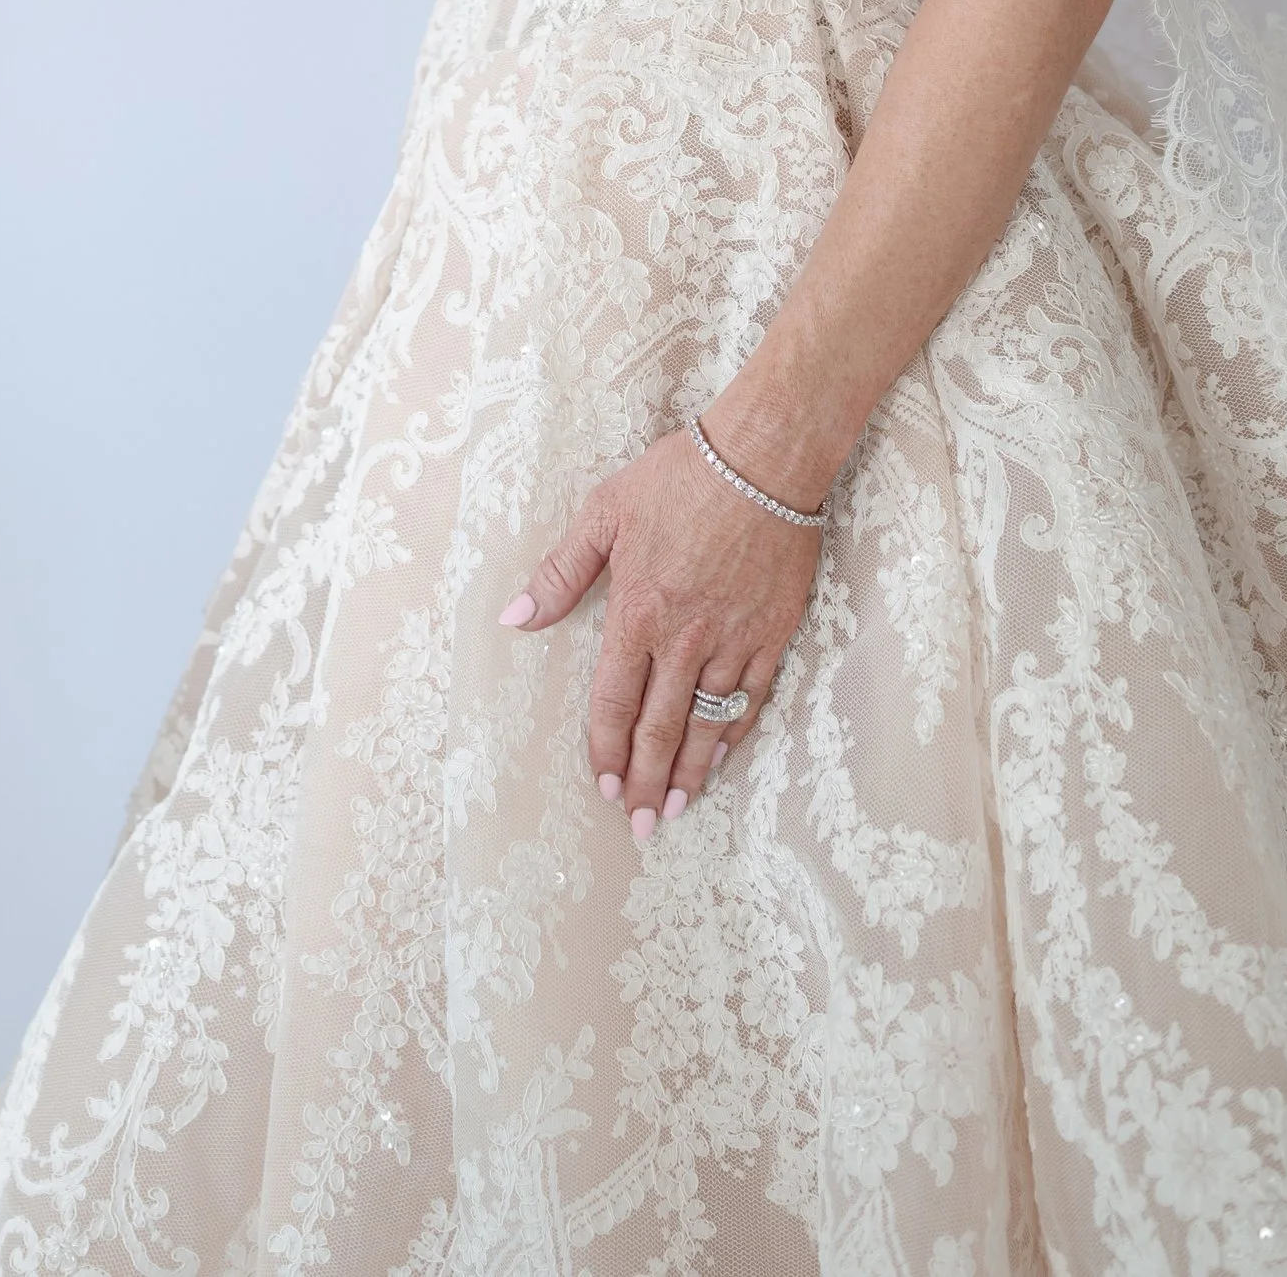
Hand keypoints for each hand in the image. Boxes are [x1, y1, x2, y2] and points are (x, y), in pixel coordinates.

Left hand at [499, 424, 821, 842]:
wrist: (761, 461)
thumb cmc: (678, 478)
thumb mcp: (604, 513)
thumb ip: (560, 573)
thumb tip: (514, 617)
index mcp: (637, 611)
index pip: (614, 700)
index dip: (606, 749)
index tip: (602, 786)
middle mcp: (684, 638)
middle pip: (660, 727)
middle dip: (646, 781)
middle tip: (639, 825)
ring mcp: (733, 640)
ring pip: (707, 724)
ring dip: (690, 774)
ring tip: (676, 811)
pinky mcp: (772, 635)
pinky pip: (750, 699)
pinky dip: (734, 736)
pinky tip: (721, 759)